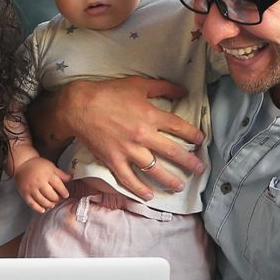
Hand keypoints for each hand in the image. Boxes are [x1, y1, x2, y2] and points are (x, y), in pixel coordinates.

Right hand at [15, 155, 71, 213]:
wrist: (21, 164)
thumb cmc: (37, 165)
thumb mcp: (51, 166)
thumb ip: (61, 174)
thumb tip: (71, 178)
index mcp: (47, 175)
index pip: (59, 186)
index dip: (64, 192)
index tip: (66, 195)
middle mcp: (39, 182)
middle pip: (51, 195)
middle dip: (57, 199)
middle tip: (58, 199)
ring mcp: (31, 189)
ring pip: (43, 201)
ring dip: (49, 205)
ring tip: (52, 204)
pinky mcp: (25, 193)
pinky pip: (32, 204)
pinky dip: (38, 209)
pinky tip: (43, 210)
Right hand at [64, 78, 203, 200]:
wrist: (79, 106)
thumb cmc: (108, 92)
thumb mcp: (137, 84)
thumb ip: (163, 87)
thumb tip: (183, 91)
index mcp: (150, 115)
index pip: (179, 127)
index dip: (193, 135)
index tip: (200, 141)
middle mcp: (143, 135)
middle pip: (173, 152)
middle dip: (190, 162)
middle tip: (200, 169)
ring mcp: (128, 150)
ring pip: (154, 170)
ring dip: (169, 180)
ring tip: (179, 186)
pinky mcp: (113, 160)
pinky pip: (129, 179)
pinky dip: (139, 189)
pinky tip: (149, 195)